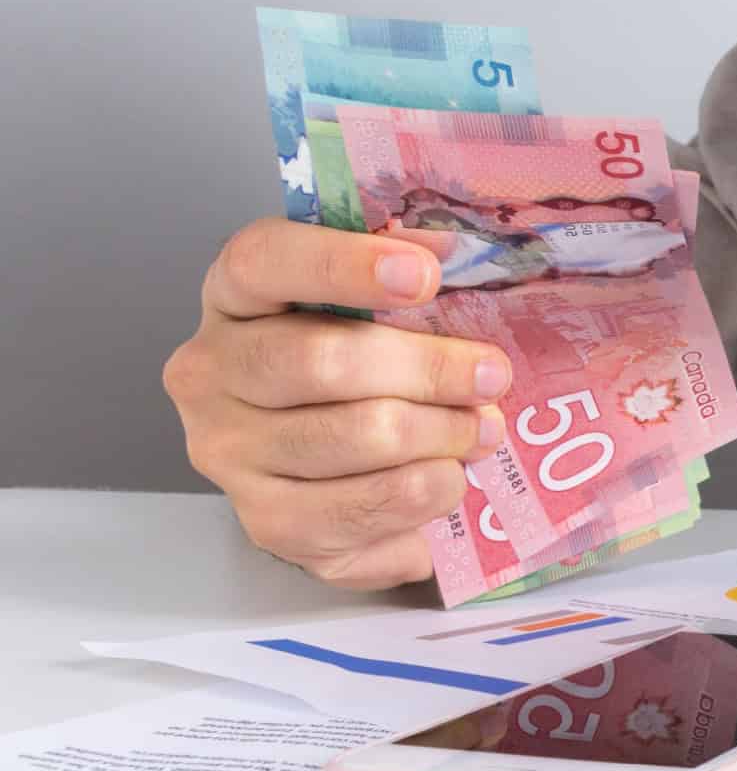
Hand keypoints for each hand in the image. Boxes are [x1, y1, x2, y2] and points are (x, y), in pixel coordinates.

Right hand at [162, 219, 511, 588]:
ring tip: (484, 429)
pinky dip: (424, 490)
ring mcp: (228, 452)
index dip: (342, 263)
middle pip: (320, 361)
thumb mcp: (376, 310)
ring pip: (350, 436)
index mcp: (234, 298)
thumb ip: (401, 272)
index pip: (261, 261)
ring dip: (439, 432)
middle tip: (492, 375)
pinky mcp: (268, 522)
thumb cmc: (365, 373)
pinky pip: (362, 507)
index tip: (425, 276)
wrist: (344, 478)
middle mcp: (210, 372)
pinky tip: (451, 476)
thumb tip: (447, 249)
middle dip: (426, 368)